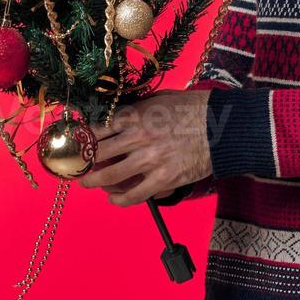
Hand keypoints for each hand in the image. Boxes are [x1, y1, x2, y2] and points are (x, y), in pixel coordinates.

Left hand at [78, 90, 212, 206]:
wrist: (223, 126)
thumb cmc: (193, 108)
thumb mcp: (160, 99)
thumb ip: (137, 108)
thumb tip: (117, 116)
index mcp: (135, 115)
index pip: (98, 128)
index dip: (84, 138)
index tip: (77, 144)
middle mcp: (137, 137)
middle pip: (99, 153)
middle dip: (83, 161)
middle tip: (76, 167)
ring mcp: (150, 159)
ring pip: (111, 175)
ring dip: (94, 181)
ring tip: (87, 183)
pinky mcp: (165, 178)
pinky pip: (136, 194)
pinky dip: (121, 200)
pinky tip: (114, 199)